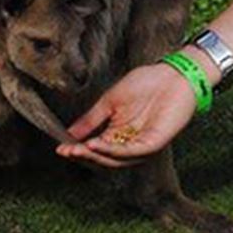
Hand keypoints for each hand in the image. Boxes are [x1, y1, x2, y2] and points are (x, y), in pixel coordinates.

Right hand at [55, 62, 196, 167]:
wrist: (172, 73)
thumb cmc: (146, 82)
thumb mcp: (110, 101)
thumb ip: (92, 119)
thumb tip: (69, 134)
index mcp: (118, 133)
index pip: (95, 148)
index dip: (77, 150)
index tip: (59, 149)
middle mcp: (129, 143)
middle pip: (103, 158)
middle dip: (84, 156)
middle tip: (67, 152)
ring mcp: (142, 145)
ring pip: (116, 160)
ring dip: (96, 156)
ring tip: (79, 149)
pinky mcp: (154, 143)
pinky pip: (131, 152)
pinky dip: (113, 151)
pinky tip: (97, 145)